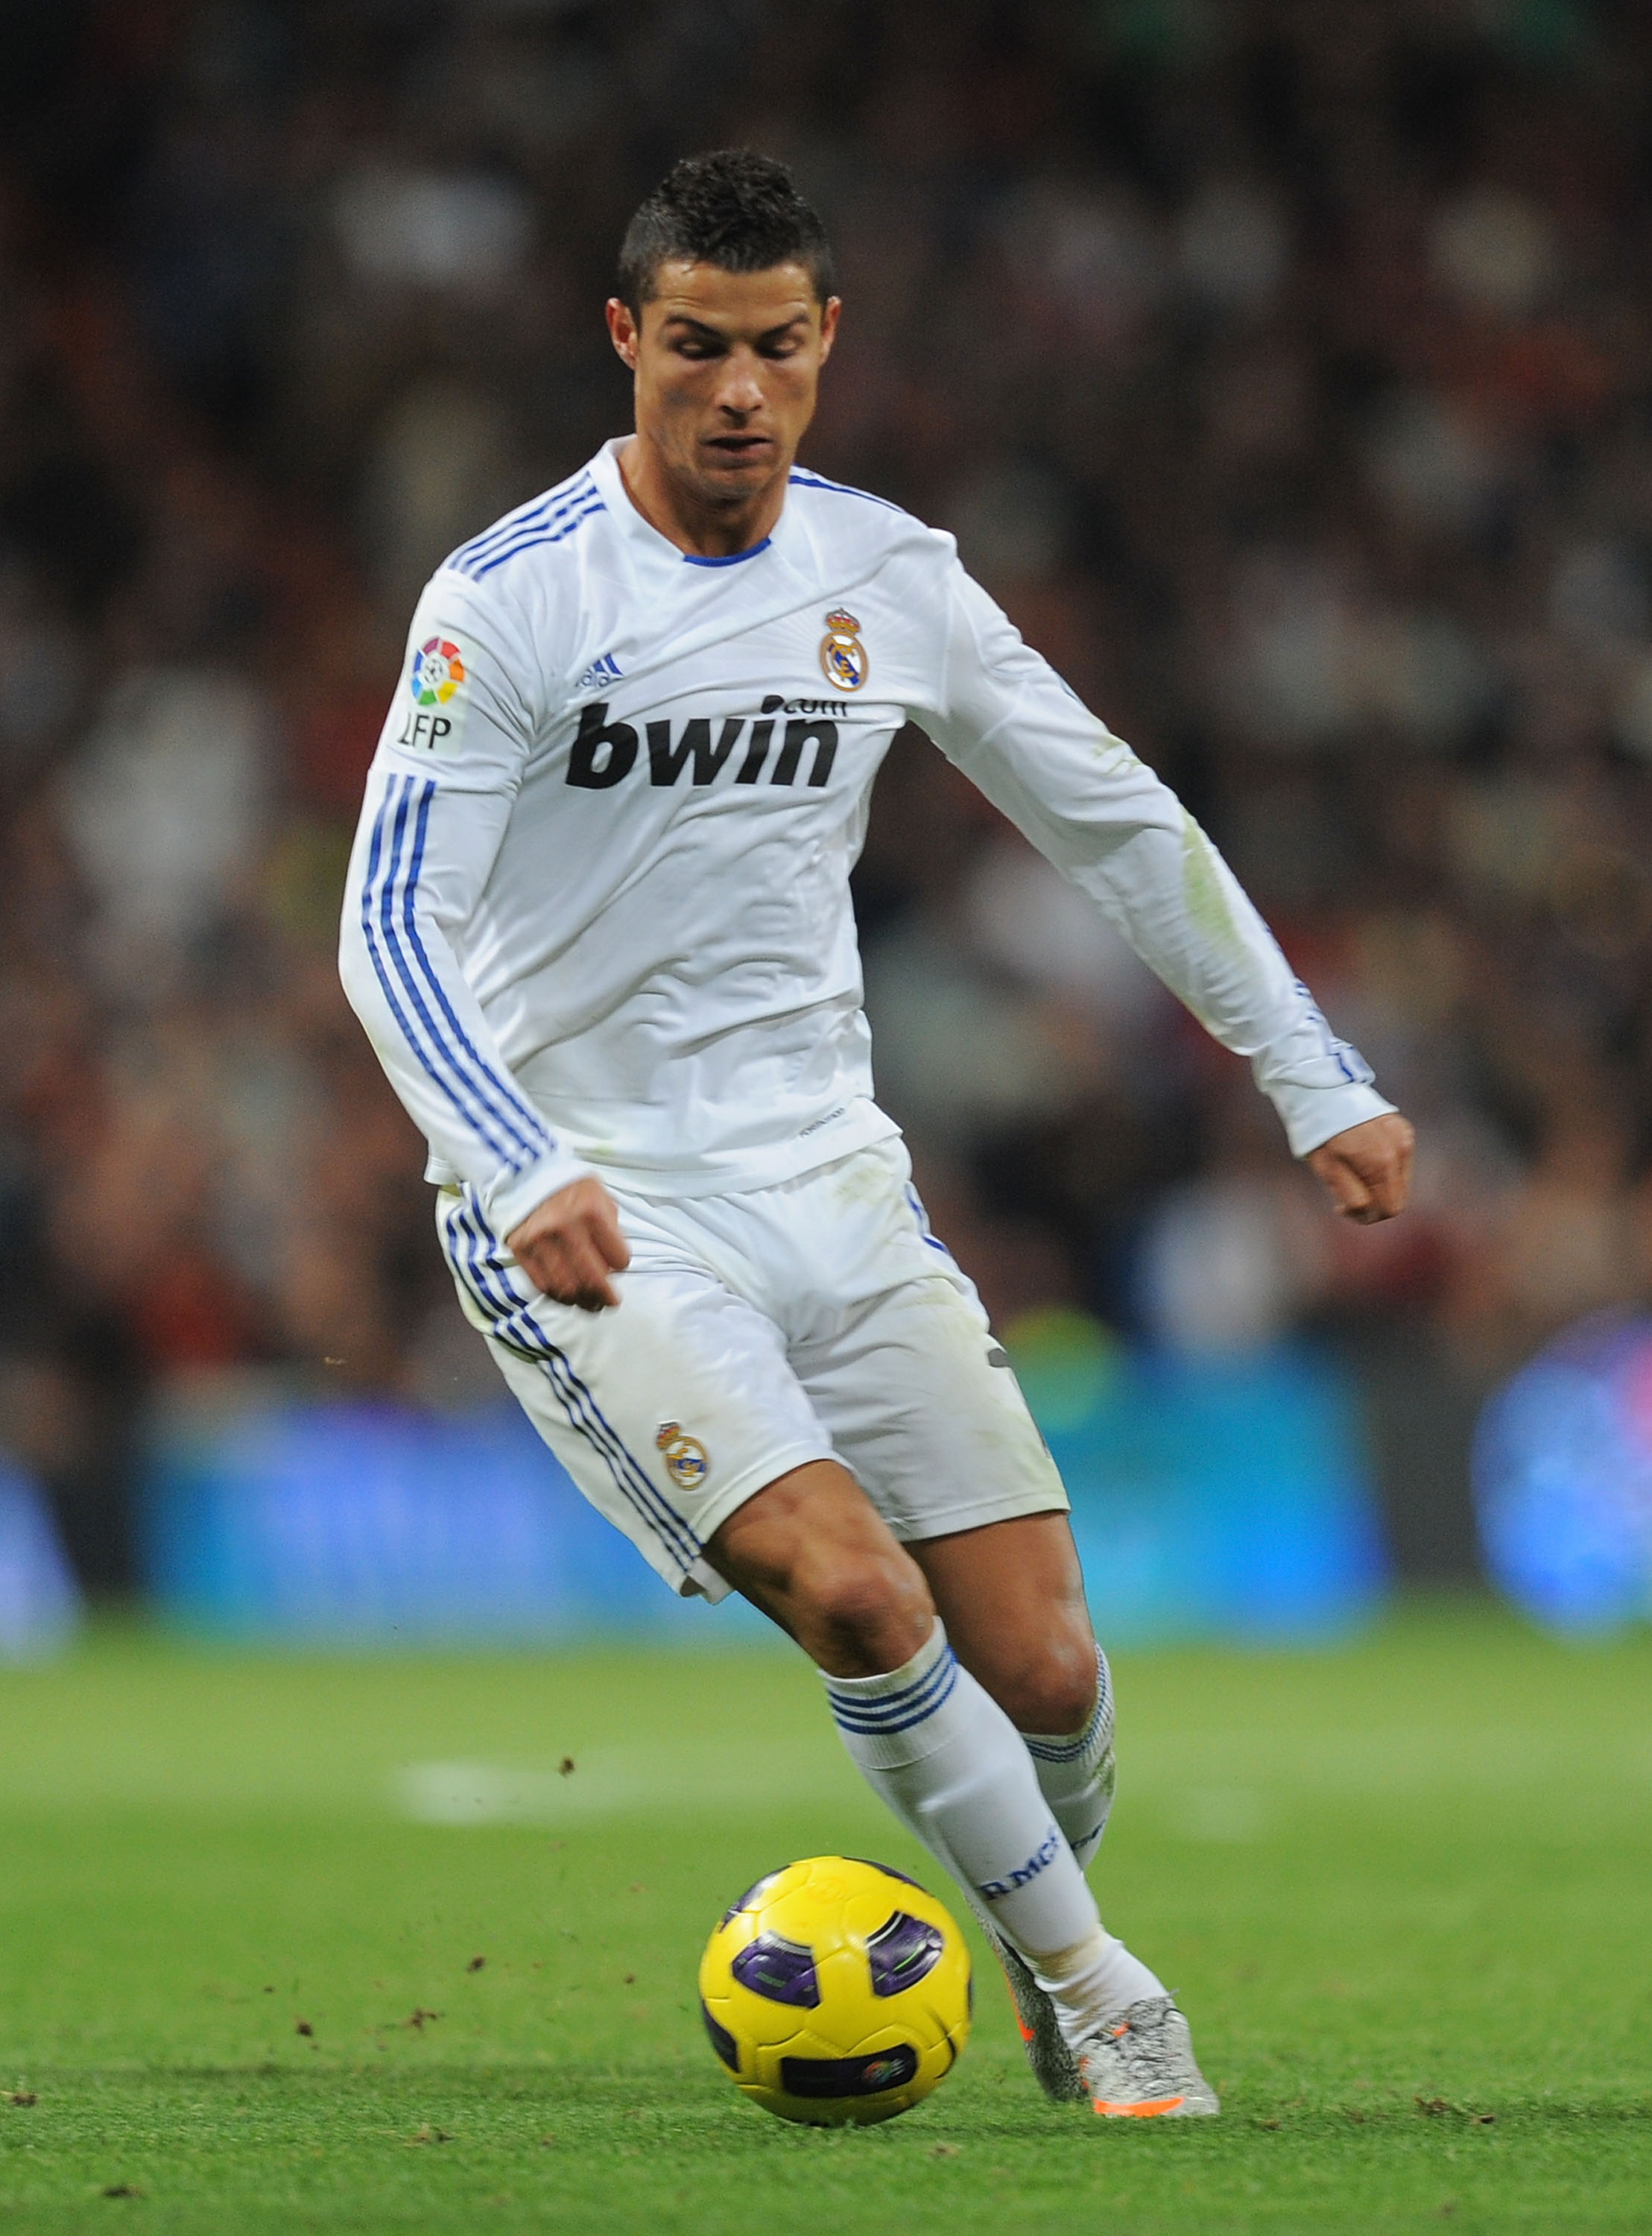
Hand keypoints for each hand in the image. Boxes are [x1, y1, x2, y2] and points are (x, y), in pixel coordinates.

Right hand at [507, 1176, 630, 1310]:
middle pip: (593, 1279)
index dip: (621, 1265)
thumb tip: (614, 1263)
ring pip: (566, 1288)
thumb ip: (610, 1227)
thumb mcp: (599, 1194)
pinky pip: (542, 1285)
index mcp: (591, 1211)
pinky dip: (558, 1296)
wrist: (523, 1172)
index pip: (618, 1258)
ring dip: (582, 1301)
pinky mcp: (520, 1250)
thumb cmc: (568, 1185)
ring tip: (591, 1304)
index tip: (619, 1266)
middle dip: (606, 1296)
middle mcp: (565, 1227)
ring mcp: (540, 1240)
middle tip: (610, 1302)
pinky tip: (568, 1296)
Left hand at [1305, 1113, 1414, 1224]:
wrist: (1325, 1095)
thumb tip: (1369, 1211)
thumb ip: (1354, 1197)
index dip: (1366, 1216)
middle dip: (1374, 1203)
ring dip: (1379, 1185)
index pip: (1389, 1209)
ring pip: (1400, 1182)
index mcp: (1381, 1164)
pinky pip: (1399, 1162)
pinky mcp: (1404, 1130)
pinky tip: (1362, 1156)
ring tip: (1352, 1172)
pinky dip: (1383, 1167)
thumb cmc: (1321, 1136)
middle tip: (1345, 1197)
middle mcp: (1400, 1151)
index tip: (1342, 1207)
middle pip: (1398, 1198)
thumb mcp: (1328, 1172)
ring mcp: (1404, 1139)